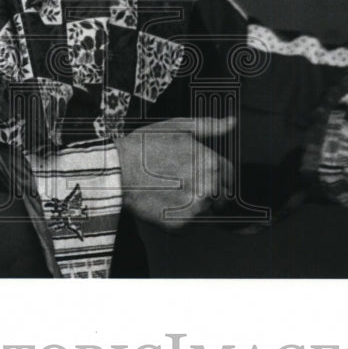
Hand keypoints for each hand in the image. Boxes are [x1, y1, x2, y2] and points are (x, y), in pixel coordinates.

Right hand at [114, 116, 234, 230]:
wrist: (116, 170)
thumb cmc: (145, 145)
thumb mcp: (178, 127)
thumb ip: (209, 126)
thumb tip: (231, 122)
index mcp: (211, 163)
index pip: (229, 175)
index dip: (216, 173)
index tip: (199, 172)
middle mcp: (208, 188)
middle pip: (222, 196)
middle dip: (209, 190)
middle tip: (183, 182)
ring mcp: (195, 209)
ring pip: (208, 212)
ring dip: (197, 205)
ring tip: (173, 191)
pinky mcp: (181, 225)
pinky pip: (192, 224)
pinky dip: (182, 217)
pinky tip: (166, 202)